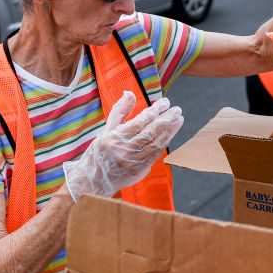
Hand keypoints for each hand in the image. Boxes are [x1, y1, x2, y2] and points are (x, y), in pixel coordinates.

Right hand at [62, 91, 183, 200]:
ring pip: (155, 144)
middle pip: (150, 133)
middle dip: (165, 120)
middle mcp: (124, 150)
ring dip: (169, 131)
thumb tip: (130, 93)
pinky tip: (171, 134)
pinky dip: (164, 143)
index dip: (153, 112)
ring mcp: (133, 162)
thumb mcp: (106, 129)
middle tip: (177, 110)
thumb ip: (120, 110)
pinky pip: (155, 154)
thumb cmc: (100, 151)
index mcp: (115, 138)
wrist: (94, 179)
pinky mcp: (139, 170)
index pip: (139, 122)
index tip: (164, 102)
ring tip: (179, 120)